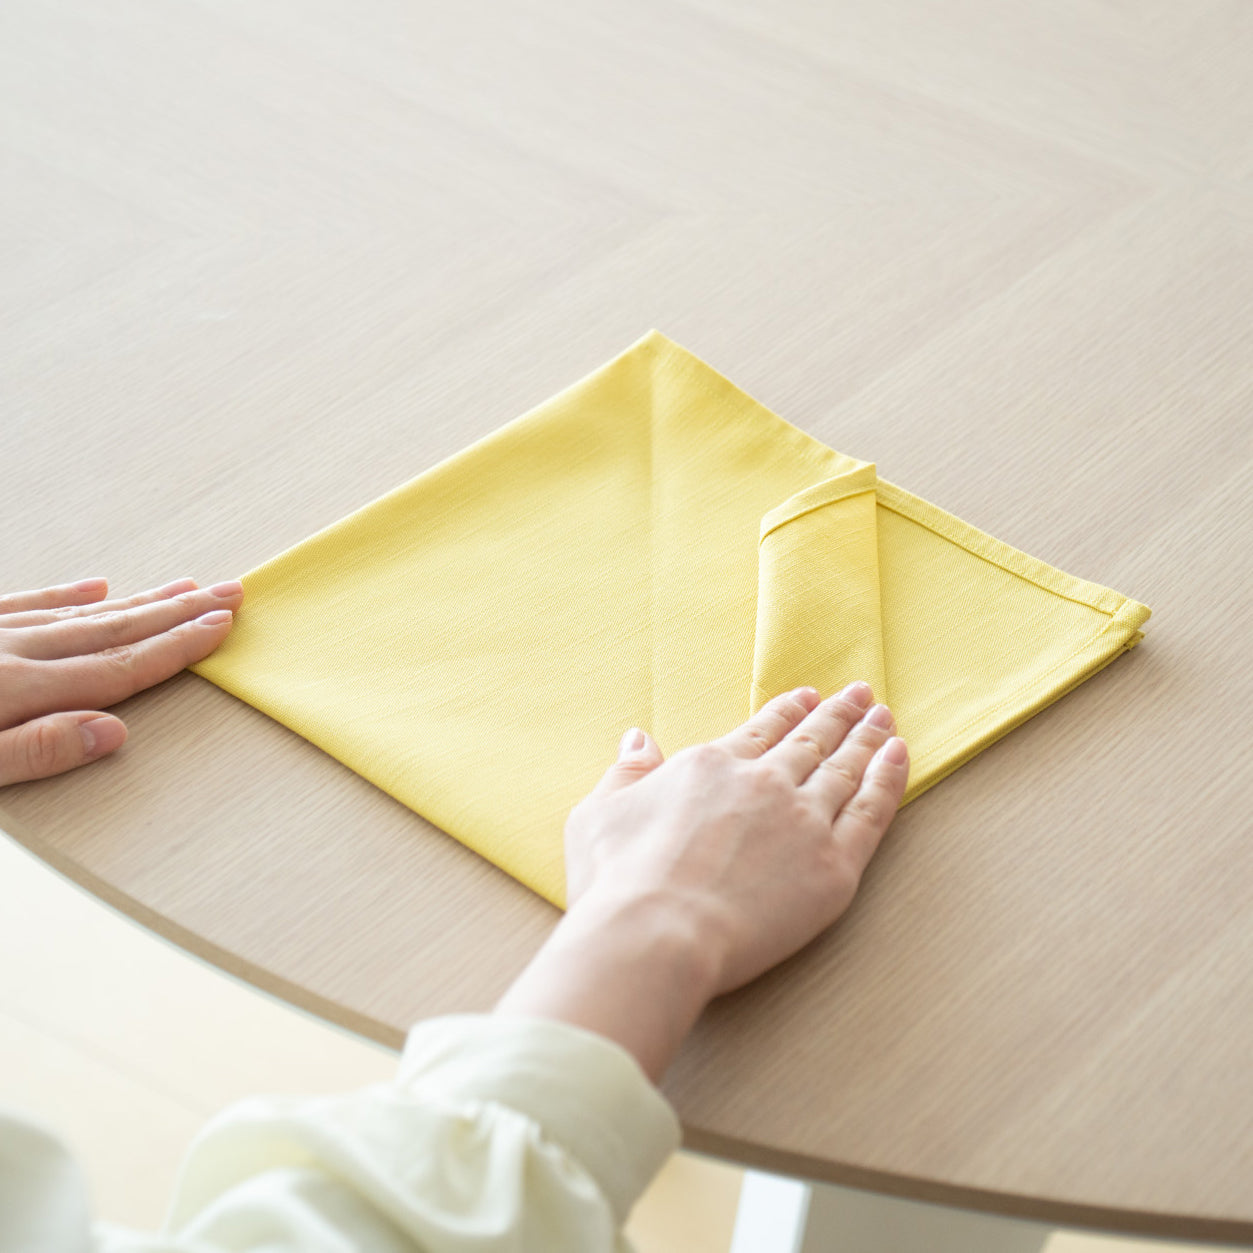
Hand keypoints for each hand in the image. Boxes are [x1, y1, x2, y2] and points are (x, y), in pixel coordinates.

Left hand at [0, 577, 242, 785]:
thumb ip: (36, 751)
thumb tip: (112, 734)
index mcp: (18, 689)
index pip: (117, 667)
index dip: (174, 647)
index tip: (219, 625)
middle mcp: (12, 650)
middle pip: (113, 630)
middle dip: (178, 612)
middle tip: (227, 593)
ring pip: (79, 614)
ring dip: (138, 603)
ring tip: (183, 588)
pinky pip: (26, 602)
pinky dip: (66, 595)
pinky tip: (95, 587)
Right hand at [496, 683, 908, 1080]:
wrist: (656, 934)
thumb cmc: (616, 882)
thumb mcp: (598, 814)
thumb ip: (626, 773)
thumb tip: (638, 738)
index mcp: (711, 766)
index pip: (762, 730)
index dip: (788, 711)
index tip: (808, 698)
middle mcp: (763, 783)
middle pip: (811, 741)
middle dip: (837, 714)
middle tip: (859, 694)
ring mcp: (803, 821)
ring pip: (846, 768)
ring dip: (868, 738)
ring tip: (884, 717)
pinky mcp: (834, 866)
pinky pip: (872, 811)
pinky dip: (889, 778)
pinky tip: (899, 755)